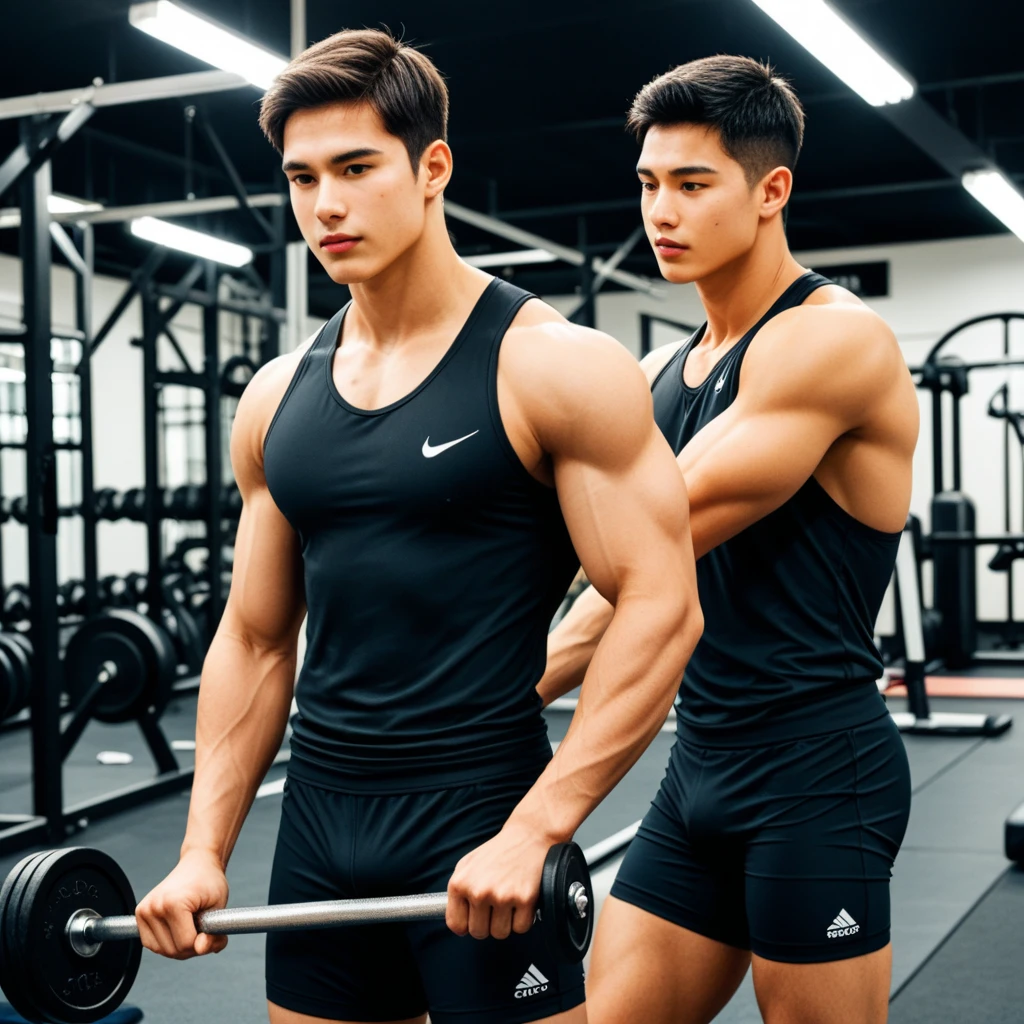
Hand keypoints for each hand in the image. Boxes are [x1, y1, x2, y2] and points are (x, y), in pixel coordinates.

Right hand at [135, 849, 229, 958]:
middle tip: (205, 929)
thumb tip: (201, 950)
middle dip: (193, 947)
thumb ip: (212, 932)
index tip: (213, 930)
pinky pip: (152, 944)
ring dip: (180, 947)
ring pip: (162, 950)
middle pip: (172, 950)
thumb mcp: (218, 907)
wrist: (198, 864)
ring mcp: (144, 911)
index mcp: (173, 903)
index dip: (204, 943)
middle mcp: (153, 907)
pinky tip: (180, 928)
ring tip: (193, 926)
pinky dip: (168, 943)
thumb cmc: (210, 882)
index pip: (186, 944)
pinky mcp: (140, 914)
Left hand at [446, 824, 551, 939]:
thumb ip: (458, 894)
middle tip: (495, 905)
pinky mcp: (525, 899)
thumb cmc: (497, 853)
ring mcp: (502, 896)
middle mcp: (479, 891)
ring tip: (509, 900)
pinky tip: (521, 901)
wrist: (527, 836)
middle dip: (488, 922)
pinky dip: (523, 919)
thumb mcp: (467, 865)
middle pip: (478, 932)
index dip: (467, 924)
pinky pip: (521, 928)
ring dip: (506, 922)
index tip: (475, 917)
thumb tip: (458, 926)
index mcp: (460, 883)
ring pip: (500, 933)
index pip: (456, 924)